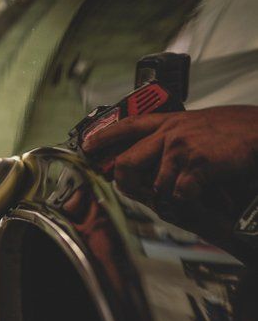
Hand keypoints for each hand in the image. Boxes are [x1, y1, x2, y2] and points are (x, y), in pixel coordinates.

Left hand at [82, 106, 257, 241]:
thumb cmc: (232, 131)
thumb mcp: (196, 125)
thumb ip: (172, 136)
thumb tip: (155, 154)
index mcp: (168, 121)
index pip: (126, 126)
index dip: (103, 137)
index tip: (87, 146)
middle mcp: (169, 133)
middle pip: (127, 163)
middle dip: (126, 183)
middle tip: (135, 191)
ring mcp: (180, 148)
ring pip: (155, 185)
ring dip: (168, 195)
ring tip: (185, 190)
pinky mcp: (195, 164)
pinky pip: (179, 194)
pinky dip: (188, 199)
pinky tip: (200, 192)